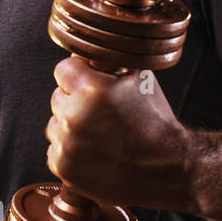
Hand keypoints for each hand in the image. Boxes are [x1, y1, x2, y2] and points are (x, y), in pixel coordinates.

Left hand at [45, 56, 190, 210]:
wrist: (167, 168)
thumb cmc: (155, 122)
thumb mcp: (139, 78)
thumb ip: (110, 61)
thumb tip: (87, 52)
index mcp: (92, 89)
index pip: (63, 70)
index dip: (78, 76)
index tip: (89, 87)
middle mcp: (75, 116)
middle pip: (57, 98)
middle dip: (74, 103)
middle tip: (101, 115)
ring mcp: (68, 145)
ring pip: (55, 126)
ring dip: (70, 129)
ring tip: (100, 136)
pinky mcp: (65, 168)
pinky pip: (55, 151)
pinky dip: (70, 153)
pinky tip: (95, 153)